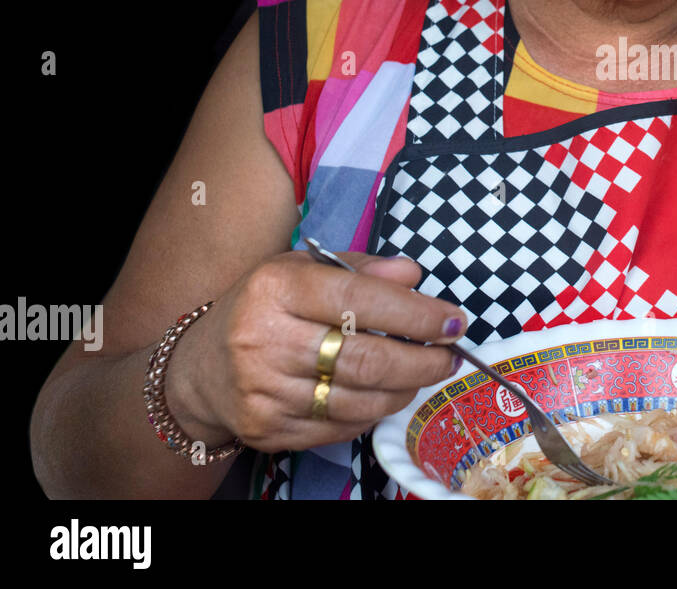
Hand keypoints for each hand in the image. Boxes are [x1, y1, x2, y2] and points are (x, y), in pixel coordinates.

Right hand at [164, 250, 464, 452]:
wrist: (200, 369)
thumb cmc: (265, 309)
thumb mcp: (303, 270)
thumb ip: (361, 269)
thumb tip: (413, 275)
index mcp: (276, 289)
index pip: (359, 300)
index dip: (416, 314)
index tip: (453, 321)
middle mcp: (264, 339)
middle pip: (365, 359)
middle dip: (422, 361)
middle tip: (449, 357)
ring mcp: (264, 390)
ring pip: (358, 399)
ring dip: (404, 389)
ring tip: (422, 375)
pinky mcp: (267, 429)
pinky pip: (340, 427)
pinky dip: (372, 413)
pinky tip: (384, 395)